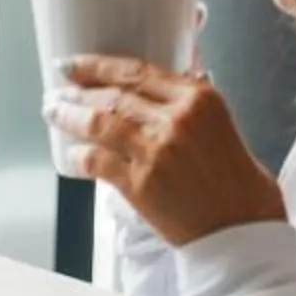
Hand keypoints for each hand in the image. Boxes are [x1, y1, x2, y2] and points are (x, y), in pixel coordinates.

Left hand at [48, 56, 287, 245]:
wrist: (242, 231)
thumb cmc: (239, 184)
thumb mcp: (223, 125)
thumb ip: (192, 103)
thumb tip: (170, 81)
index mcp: (200, 98)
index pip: (137, 71)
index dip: (99, 65)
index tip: (76, 64)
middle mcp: (176, 119)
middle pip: (114, 94)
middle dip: (78, 90)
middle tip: (57, 89)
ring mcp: (156, 151)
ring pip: (99, 122)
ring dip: (69, 115)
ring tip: (52, 110)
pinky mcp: (141, 184)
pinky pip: (98, 162)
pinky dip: (80, 156)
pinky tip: (71, 155)